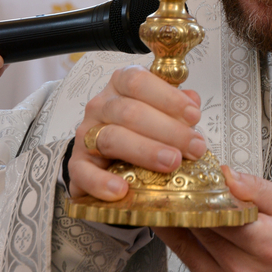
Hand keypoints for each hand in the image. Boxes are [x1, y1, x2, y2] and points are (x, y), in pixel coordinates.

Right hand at [69, 65, 206, 199]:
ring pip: (112, 138)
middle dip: (168, 130)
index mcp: (121, 85)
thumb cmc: (141, 130)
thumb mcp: (161, 112)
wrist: (108, 158)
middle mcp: (101, 105)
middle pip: (130, 112)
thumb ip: (177, 107)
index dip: (168, 97)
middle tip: (194, 147)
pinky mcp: (76, 164)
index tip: (194, 116)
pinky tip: (122, 190)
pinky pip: (83, 172)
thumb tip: (192, 100)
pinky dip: (102, 182)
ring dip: (146, 151)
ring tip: (172, 162)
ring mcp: (86, 134)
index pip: (139, 82)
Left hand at [155, 168, 271, 271]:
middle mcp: (242, 269)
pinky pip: (188, 260)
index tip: (188, 175)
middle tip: (171, 179)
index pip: (222, 214)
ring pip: (187, 244)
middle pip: (200, 228)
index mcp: (267, 244)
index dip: (200, 194)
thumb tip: (227, 175)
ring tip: (165, 196)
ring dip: (174, 219)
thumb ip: (258, 189)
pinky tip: (175, 219)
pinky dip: (181, 238)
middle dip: (183, 201)